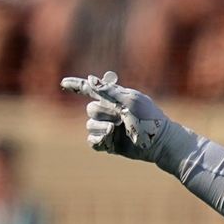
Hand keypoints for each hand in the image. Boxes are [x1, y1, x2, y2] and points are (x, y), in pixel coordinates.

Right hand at [59, 71, 176, 162]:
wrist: (159, 142)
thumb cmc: (149, 119)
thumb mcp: (131, 100)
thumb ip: (109, 91)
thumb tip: (90, 79)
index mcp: (115, 99)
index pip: (91, 90)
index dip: (77, 86)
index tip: (64, 83)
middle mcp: (110, 112)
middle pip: (90, 109)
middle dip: (102, 113)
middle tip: (121, 118)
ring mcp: (109, 128)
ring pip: (90, 125)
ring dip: (102, 128)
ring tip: (117, 130)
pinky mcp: (109, 144)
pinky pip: (92, 141)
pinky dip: (98, 140)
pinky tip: (109, 139)